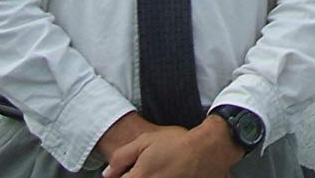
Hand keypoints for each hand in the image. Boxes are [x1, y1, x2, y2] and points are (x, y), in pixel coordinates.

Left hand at [101, 114, 242, 177]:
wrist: (207, 150)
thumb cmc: (177, 144)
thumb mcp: (145, 141)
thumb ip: (121, 157)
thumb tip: (107, 173)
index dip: (123, 175)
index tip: (129, 171)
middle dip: (135, 177)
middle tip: (150, 169)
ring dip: (151, 177)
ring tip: (160, 171)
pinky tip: (168, 174)